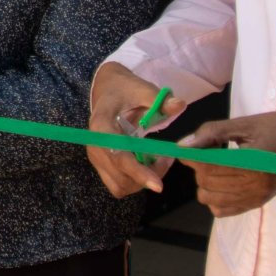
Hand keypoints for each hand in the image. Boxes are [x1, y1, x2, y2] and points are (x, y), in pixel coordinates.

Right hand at [87, 62, 185, 196]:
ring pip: (121, 185)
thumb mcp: (143, 89)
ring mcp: (96, 157)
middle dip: (148, 174)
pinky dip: (136, 182)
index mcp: (101, 126)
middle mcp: (95, 146)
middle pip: (121, 176)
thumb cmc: (125, 90)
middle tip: (167, 157)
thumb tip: (180, 105)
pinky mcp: (101, 165)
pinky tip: (147, 165)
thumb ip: (160, 100)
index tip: (159, 186)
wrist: (107, 90)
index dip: (138, 172)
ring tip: (159, 160)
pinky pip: (119, 185)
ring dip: (143, 180)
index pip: (118, 155)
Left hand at [177, 111, 275, 217]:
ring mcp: (256, 198)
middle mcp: (254, 187)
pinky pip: (223, 210)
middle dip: (199, 166)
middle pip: (206, 184)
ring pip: (210, 199)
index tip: (190, 146)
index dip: (191, 156)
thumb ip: (211, 132)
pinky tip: (224, 179)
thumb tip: (183, 145)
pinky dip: (216, 197)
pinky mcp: (257, 203)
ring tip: (218, 165)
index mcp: (252, 165)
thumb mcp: (245, 123)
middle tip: (208, 150)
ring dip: (206, 182)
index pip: (207, 167)